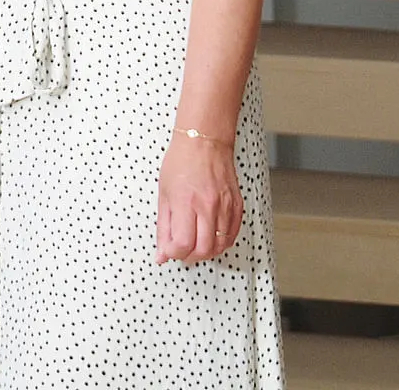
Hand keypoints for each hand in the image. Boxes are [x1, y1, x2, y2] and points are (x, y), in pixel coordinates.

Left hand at [155, 134, 241, 264]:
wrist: (205, 142)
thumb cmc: (181, 162)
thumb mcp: (164, 194)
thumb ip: (163, 227)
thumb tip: (161, 253)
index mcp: (185, 202)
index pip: (182, 244)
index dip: (173, 253)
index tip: (168, 250)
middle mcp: (208, 206)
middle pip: (203, 250)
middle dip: (190, 256)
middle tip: (181, 251)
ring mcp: (225, 207)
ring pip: (219, 246)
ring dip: (205, 252)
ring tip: (194, 244)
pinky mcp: (237, 206)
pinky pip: (232, 236)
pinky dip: (221, 243)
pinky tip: (210, 237)